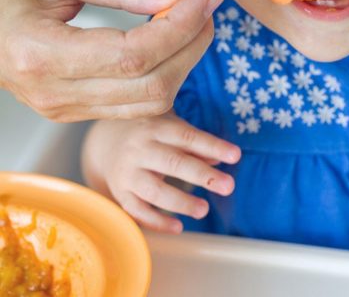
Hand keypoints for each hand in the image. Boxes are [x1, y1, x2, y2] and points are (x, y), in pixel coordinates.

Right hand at [0, 0, 222, 120]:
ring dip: (185, 61)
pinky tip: (171, 42)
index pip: (136, 54)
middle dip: (192, 44)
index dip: (180, 26)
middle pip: (152, 85)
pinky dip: (166, 73)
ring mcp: (67, 110)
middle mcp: (55, 95)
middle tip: (206, 5)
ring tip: (193, 20)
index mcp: (41, 55)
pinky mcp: (78, 111)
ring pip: (152, 102)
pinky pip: (139, 105)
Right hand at [82, 113, 240, 232]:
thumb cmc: (152, 134)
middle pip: (173, 163)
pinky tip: (179, 227)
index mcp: (157, 128)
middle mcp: (140, 149)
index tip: (236, 156)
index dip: (213, 145)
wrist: (106, 142)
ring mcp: (128, 172)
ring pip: (154, 190)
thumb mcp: (172, 129)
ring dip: (181, 202)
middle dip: (202, 175)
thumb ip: (197, 143)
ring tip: (204, 210)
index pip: (188, 137)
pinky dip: (157, 222)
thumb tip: (222, 158)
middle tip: (229, 186)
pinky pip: (138, 211)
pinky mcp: (120, 193)